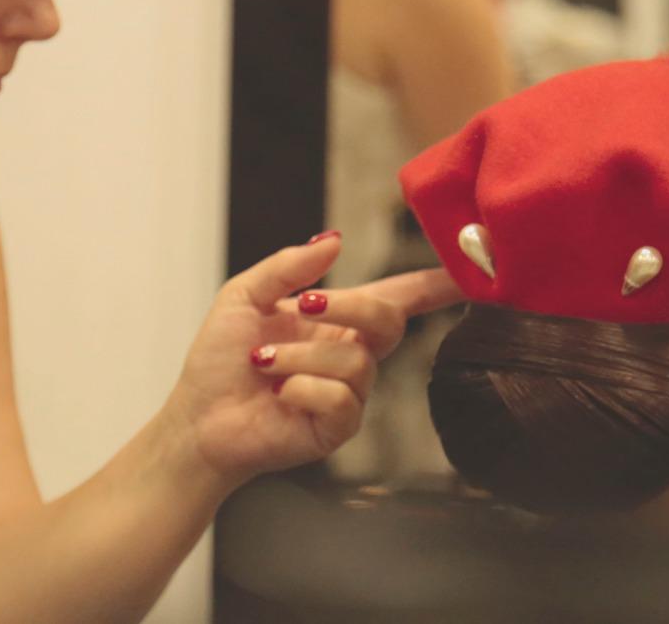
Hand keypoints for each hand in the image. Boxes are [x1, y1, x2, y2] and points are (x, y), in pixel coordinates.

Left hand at [160, 236, 462, 490]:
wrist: (197, 419)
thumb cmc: (220, 359)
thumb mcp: (245, 295)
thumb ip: (289, 266)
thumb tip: (334, 239)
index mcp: (338, 319)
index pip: (399, 296)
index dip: (437, 283)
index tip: (471, 268)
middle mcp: (352, 354)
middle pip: (389, 319)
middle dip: (350, 306)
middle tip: (307, 305)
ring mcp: (348, 394)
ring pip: (355, 362)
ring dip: (300, 356)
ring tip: (265, 363)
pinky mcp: (337, 429)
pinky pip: (340, 400)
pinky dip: (301, 388)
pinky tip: (279, 396)